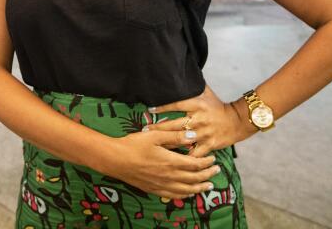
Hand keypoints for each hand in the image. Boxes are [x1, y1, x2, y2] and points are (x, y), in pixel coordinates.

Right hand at [99, 130, 220, 198]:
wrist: (115, 160)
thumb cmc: (133, 144)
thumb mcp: (154, 135)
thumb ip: (175, 136)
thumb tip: (193, 135)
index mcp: (171, 161)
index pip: (195, 164)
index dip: (206, 162)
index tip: (213, 159)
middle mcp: (169, 176)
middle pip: (193, 178)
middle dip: (207, 175)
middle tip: (216, 171)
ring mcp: (161, 185)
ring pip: (186, 190)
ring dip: (199, 188)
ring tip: (208, 186)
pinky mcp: (153, 189)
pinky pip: (173, 195)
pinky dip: (184, 195)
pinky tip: (188, 194)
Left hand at [144, 84, 256, 157]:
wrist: (237, 121)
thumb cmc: (217, 106)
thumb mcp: (206, 93)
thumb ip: (192, 85)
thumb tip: (180, 70)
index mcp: (197, 104)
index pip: (176, 104)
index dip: (162, 107)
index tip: (149, 109)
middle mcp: (199, 119)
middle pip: (175, 124)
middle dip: (158, 127)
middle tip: (144, 130)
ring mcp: (204, 133)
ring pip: (182, 139)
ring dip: (167, 142)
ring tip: (153, 144)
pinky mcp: (209, 145)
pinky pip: (194, 153)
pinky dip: (184, 157)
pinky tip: (172, 160)